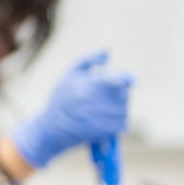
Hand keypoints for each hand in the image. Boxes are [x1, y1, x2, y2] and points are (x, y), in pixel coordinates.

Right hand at [10, 51, 131, 169]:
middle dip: (117, 91)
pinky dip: (116, 118)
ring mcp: (103, 119)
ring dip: (118, 105)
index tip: (131, 80)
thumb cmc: (61, 98)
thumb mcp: (69, 74)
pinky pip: (122, 121)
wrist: (51, 128)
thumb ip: (89, 60)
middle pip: (123, 93)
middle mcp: (97, 103)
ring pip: (124, 107)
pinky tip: (103, 117)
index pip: (118, 79)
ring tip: (101, 106)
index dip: (126, 78)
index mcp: (90, 86)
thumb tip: (107, 52)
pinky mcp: (106, 132)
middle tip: (102, 94)